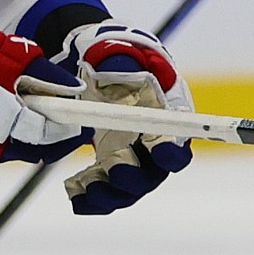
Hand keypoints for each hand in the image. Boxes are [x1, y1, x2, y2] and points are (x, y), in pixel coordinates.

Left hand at [52, 21, 193, 215]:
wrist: (96, 72)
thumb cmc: (117, 63)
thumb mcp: (122, 56)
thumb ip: (126, 63)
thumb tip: (121, 67)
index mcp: (166, 119)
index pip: (179, 143)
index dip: (173, 151)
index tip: (162, 151)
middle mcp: (153, 147)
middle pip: (153, 174)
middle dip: (135, 177)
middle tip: (116, 170)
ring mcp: (131, 161)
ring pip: (127, 189)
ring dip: (110, 194)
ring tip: (87, 189)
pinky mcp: (107, 169)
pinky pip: (103, 193)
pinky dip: (90, 198)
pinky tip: (75, 195)